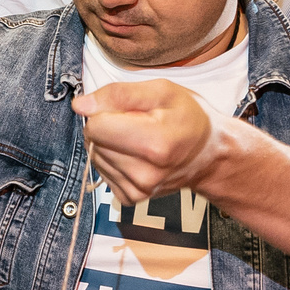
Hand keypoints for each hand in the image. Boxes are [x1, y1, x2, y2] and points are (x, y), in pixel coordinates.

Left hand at [72, 79, 229, 206]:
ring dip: (111, 145)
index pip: (96, 125)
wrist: (208, 154)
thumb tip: (80, 105)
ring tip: (139, 139)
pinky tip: (135, 155)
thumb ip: (118, 94)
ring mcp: (138, 190)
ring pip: (96, 156)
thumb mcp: (161, 91)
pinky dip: (114, 161)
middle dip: (109, 128)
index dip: (107, 111)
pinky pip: (103, 172)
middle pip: (94, 141)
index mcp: (155, 143)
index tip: (130, 111)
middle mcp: (145, 173)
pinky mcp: (131, 198)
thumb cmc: (188, 117)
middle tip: (138, 124)